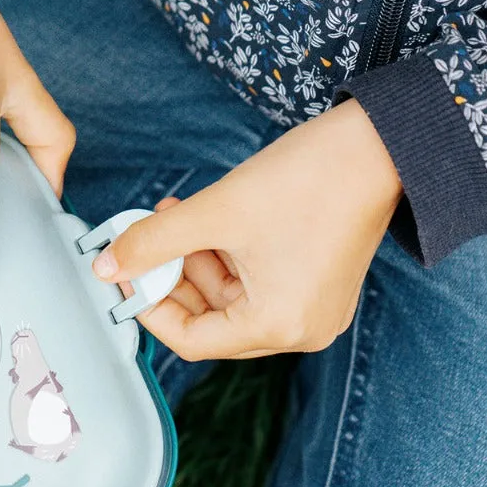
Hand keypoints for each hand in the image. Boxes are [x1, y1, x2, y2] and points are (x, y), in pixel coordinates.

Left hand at [92, 99, 401, 359]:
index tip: (126, 273)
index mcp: (279, 326)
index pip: (191, 340)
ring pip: (232, 301)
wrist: (379, 145)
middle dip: (174, 279)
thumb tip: (107, 265)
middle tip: (148, 240)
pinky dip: (230, 259)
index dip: (150, 306)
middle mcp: (301, 331)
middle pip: (212, 323)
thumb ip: (153, 241)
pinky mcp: (320, 287)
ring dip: (200, 263)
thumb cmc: (311, 178)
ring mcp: (314, 311)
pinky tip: (214, 223)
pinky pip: (259, 286)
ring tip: (181, 215)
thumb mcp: (216, 211)